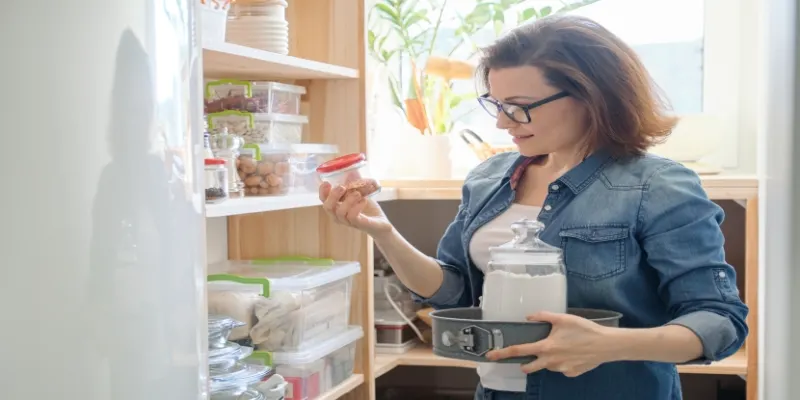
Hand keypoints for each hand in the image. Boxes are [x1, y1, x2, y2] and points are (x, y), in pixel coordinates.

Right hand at [319, 182, 392, 236]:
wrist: (381, 222)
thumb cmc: (367, 207)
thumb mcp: (360, 192)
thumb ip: (354, 182)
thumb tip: (350, 171)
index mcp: (337, 206)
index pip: (324, 200)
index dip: (322, 192)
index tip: (327, 183)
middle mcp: (339, 215)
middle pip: (328, 207)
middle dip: (333, 195)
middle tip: (342, 187)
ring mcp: (348, 222)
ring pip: (340, 212)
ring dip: (348, 200)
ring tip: (358, 193)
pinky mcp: (359, 224)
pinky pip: (352, 217)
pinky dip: (357, 207)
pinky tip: (364, 200)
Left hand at [485, 311, 614, 377]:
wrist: (606, 345)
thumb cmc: (584, 329)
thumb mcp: (563, 318)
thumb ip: (544, 316)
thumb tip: (529, 316)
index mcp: (546, 347)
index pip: (519, 351)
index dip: (502, 353)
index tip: (491, 356)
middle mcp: (551, 361)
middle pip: (529, 367)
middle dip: (524, 364)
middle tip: (525, 359)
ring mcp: (561, 369)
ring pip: (548, 366)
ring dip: (548, 359)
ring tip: (562, 347)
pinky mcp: (571, 373)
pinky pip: (562, 368)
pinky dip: (564, 362)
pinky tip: (573, 353)